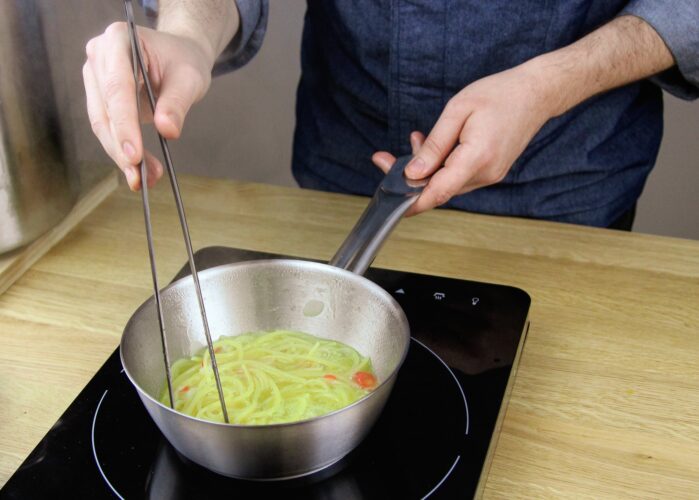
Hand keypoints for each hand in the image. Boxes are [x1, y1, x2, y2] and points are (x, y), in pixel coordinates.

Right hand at [83, 23, 214, 189]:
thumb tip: (167, 130)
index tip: (133, 154)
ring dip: (122, 156)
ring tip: (145, 179)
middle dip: (122, 148)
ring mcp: (96, 78)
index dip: (124, 123)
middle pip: (105, 110)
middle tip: (140, 176)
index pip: (117, 87)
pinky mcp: (100, 98)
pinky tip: (141, 172)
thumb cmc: (183, 60)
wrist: (178, 56)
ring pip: (103, 125)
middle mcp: (100, 57)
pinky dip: (124, 153)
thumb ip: (177, 102)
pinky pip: (109, 130)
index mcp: (118, 40)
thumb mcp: (189, 78)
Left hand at [372, 63, 555, 214]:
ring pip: (446, 183)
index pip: (438, 192)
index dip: (411, 201)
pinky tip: (432, 146)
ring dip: (425, 168)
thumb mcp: (458, 110)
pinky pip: (458, 176)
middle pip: (438, 189)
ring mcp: (490, 175)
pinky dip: (440, 165)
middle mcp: (486, 173)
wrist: (537, 94)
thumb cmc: (499, 94)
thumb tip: (412, 173)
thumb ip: (434, 145)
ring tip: (415, 139)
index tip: (390, 200)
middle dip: (409, 177)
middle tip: (382, 158)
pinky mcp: (490, 172)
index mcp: (478, 158)